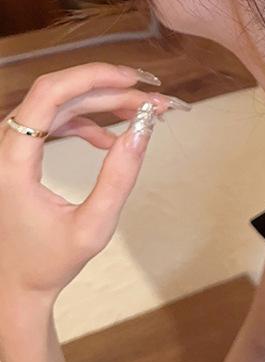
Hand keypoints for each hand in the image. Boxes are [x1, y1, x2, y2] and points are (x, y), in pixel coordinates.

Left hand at [0, 63, 184, 318]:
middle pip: (62, 94)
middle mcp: (7, 146)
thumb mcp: (93, 227)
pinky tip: (112, 138)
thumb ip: (119, 178)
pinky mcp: (22, 151)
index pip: (50, 94)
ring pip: (62, 104)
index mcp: (13, 161)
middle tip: (153, 99)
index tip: (133, 80)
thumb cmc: (48, 262)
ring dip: (104, 103)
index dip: (93, 76)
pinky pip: (57, 119)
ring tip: (144, 113)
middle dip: (111, 90)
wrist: (15, 285)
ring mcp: (13, 147)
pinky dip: (89, 121)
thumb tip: (143, 129)